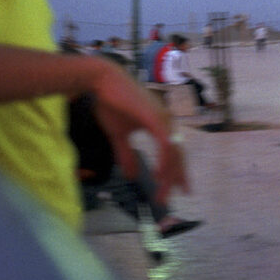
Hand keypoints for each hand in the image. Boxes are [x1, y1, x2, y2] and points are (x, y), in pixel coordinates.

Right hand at [91, 66, 190, 202]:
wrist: (102, 81)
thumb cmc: (110, 103)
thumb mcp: (118, 135)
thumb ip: (126, 155)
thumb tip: (131, 177)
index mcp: (160, 124)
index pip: (174, 152)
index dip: (176, 172)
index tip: (177, 189)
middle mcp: (166, 121)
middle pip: (177, 155)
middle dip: (175, 179)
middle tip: (170, 198)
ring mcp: (163, 119)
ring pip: (173, 153)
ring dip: (168, 176)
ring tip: (163, 193)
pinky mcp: (155, 118)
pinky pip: (165, 145)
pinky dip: (164, 162)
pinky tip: (160, 176)